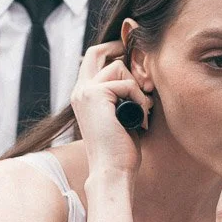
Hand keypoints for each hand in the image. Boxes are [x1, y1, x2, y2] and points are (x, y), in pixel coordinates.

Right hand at [70, 41, 152, 175]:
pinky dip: (140, 101)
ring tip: (142, 111)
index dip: (112, 51)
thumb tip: (140, 75)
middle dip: (121, 52)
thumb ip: (122, 94)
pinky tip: (141, 119)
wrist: (112, 170)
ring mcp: (85, 91)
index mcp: (82, 95)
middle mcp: (79, 90)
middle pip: (98, 51)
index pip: (93, 58)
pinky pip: (128, 84)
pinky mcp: (95, 94)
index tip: (132, 55)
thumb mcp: (121, 115)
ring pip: (119, 68)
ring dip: (138, 88)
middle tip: (139, 67)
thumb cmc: (120, 149)